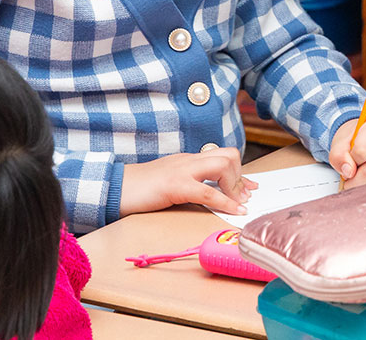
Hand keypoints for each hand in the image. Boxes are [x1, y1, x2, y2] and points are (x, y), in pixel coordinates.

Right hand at [118, 147, 256, 217]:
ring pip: (223, 165)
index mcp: (188, 158)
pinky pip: (208, 191)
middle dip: (241, 176)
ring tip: (240, 204)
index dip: (241, 172)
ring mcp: (182, 170)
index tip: (250, 187)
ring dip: (236, 186)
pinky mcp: (175, 185)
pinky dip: (226, 202)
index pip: (223, 155)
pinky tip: (235, 211)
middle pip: (229, 155)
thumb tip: (211, 195)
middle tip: (244, 197)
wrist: (115, 187)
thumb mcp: (170, 181)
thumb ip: (189, 182)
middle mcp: (189, 159)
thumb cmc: (140, 189)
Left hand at [330, 117, 365, 185]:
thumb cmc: (355, 141)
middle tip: (350, 176)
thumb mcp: (341, 143)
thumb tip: (349, 172)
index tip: (348, 160)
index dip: (350, 161)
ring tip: (361, 177)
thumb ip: (339, 155)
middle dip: (354, 180)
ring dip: (364, 186)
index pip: (361, 152)